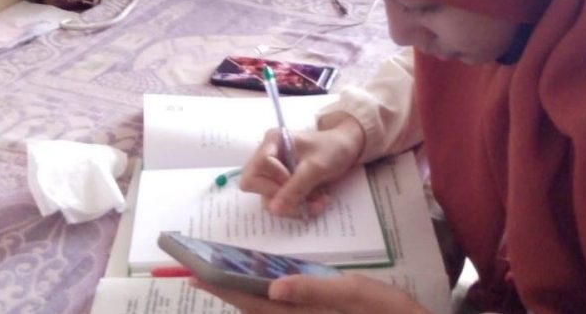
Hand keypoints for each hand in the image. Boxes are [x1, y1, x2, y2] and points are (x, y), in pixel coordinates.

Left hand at [190, 273, 431, 313]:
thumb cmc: (388, 312)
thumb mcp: (356, 293)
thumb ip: (315, 289)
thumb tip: (274, 288)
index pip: (254, 303)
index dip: (225, 290)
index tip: (197, 276)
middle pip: (255, 311)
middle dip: (227, 292)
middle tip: (200, 274)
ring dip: (245, 298)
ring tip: (225, 278)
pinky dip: (268, 303)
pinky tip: (268, 289)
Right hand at [239, 113, 364, 217]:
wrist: (348, 147)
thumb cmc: (333, 149)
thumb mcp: (316, 167)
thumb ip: (295, 188)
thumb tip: (274, 209)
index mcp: (272, 142)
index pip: (255, 171)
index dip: (275, 182)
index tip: (296, 181)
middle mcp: (267, 155)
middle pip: (255, 186)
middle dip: (282, 198)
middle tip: (306, 200)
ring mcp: (274, 170)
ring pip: (269, 198)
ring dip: (294, 205)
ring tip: (319, 203)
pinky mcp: (283, 182)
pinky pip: (281, 201)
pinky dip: (299, 205)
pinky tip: (318, 202)